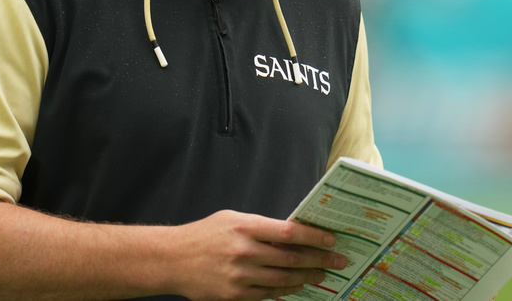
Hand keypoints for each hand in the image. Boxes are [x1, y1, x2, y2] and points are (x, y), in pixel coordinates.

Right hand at [168, 210, 346, 300]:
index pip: (289, 232)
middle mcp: (245, 251)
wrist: (173, 259)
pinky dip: (286, 290)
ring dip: (306, 277)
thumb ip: (262, 226)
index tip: (331, 239)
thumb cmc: (206, 234)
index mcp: (246, 227)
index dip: (314, 237)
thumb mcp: (233, 219)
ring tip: (322, 274)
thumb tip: (293, 232)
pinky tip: (297, 286)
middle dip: (319, 260)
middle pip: (291, 258)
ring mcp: (240, 276)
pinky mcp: (235, 295)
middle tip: (338, 261)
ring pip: (283, 279)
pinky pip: (268, 294)